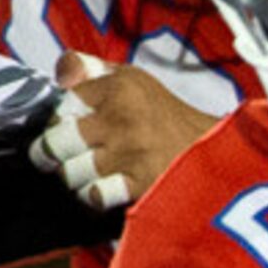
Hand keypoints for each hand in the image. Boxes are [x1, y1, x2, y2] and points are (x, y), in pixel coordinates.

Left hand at [29, 54, 217, 210]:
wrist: (213, 153)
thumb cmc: (166, 118)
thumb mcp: (134, 80)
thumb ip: (92, 71)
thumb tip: (60, 74)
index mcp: (121, 86)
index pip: (60, 103)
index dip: (59, 118)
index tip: (68, 125)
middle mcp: (124, 116)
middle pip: (55, 141)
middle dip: (53, 153)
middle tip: (64, 155)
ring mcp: (131, 152)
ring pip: (70, 172)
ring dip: (76, 177)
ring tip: (90, 172)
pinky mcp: (140, 184)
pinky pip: (94, 195)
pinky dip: (95, 196)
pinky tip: (107, 189)